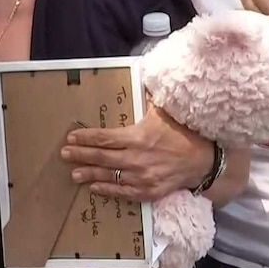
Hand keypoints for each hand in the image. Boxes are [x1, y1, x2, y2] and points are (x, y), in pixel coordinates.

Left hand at [61, 104, 213, 201]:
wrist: (203, 160)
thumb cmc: (181, 133)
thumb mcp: (163, 112)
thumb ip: (147, 98)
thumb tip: (140, 74)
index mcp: (138, 137)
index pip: (105, 138)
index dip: (86, 138)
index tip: (72, 137)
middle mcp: (137, 159)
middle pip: (102, 158)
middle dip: (81, 155)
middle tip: (65, 154)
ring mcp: (142, 177)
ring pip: (109, 176)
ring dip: (90, 175)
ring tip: (74, 174)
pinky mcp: (149, 192)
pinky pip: (124, 192)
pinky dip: (108, 190)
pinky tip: (95, 188)